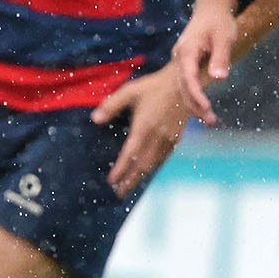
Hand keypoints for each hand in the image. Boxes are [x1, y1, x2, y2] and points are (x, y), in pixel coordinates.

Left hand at [93, 70, 190, 195]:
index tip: (111, 181)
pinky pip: (163, 159)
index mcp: (144, 126)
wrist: (184, 84)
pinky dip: (153, 168)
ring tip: (129, 187)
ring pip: (153, 164)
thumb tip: (95, 119)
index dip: (121, 169)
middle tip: (118, 193)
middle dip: (130, 181)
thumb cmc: (153, 86)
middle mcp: (157, 136)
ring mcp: (169, 139)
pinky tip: (146, 172)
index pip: (130, 154)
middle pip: (142, 165)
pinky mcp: (176, 139)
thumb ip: (112, 105)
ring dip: (141, 177)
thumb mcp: (130, 90)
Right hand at [171, 0, 238, 123]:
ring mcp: (180, 62)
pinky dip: (194, 98)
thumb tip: (219, 78)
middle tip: (211, 121)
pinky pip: (186, 85)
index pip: (188, 77)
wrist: (211, 9)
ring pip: (183, 88)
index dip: (196, 94)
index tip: (206, 107)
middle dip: (195, 105)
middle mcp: (179, 57)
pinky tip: (204, 109)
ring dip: (195, 105)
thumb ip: (221, 57)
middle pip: (183, 86)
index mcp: (187, 50)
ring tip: (211, 121)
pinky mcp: (185, 65)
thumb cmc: (219, 21)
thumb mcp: (224, 37)